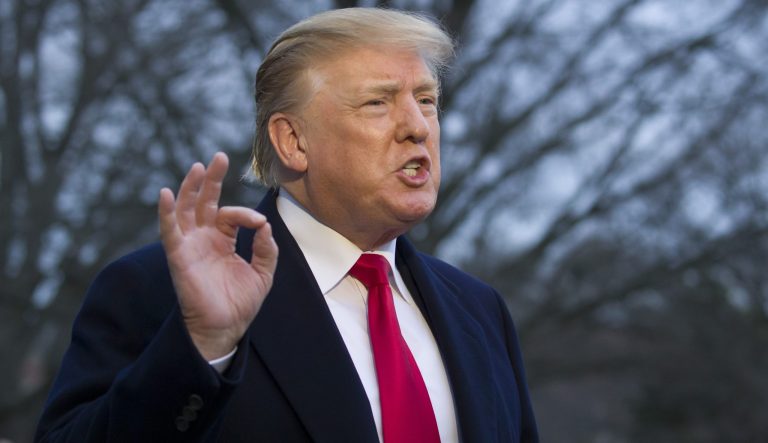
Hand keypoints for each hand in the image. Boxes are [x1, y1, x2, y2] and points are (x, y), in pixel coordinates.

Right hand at [158, 152, 277, 359]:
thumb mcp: (263, 272)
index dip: (246, 214)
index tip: (260, 224)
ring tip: (199, 166)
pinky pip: (169, 232)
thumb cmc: (241, 303)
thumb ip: (266, 248)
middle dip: (211, 179)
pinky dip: (165, 213)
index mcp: (223, 240)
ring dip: (190, 188)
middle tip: (219, 156)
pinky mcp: (179, 257)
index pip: (231, 214)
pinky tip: (165, 194)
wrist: (226, 329)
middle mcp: (204, 238)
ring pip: (186, 209)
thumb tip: (265, 225)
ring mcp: (190, 246)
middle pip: (204, 201)